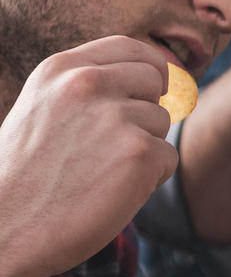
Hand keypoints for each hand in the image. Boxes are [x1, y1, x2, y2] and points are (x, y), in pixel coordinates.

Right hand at [0, 36, 174, 276]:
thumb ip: (86, 91)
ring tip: (100, 173)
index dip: (150, 66)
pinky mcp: (140, 152)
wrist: (2, 229)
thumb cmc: (24, 177)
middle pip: (154, 80)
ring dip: (144, 148)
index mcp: (60, 69)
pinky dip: (151, 178)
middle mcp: (88, 84)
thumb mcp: (42, 111)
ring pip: (162, 122)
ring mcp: (116, 116)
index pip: (129, 47)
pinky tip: (112, 191)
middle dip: (146, 109)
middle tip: (114, 146)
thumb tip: (152, 79)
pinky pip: (168, 158)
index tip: (154, 85)